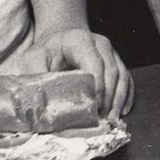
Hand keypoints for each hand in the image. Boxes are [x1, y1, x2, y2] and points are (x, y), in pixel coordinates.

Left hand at [18, 28, 133, 119]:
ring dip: (119, 98)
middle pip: (111, 69)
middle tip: (104, 118)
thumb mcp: (32, 60)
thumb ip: (37, 79)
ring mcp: (110, 52)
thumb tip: (38, 107)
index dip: (97, 84)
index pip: (93, 61)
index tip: (94, 106)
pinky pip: (126, 78)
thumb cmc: (44, 53)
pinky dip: (126, 95)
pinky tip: (122, 111)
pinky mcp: (116, 61)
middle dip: (109, 96)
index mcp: (78, 40)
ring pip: (122, 74)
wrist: (58, 40)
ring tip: (113, 119)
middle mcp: (99, 43)